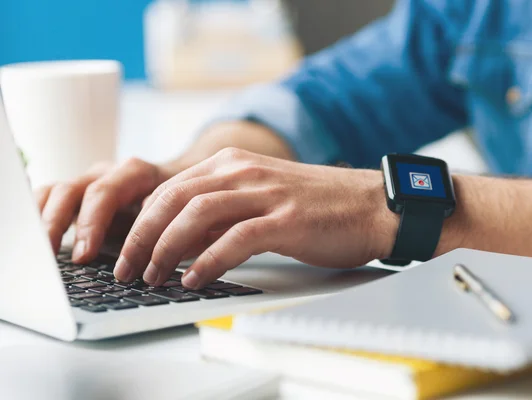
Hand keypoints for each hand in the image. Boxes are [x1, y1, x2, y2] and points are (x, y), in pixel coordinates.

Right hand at [35, 158, 173, 261]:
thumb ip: (160, 229)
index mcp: (134, 172)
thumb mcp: (176, 213)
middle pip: (72, 191)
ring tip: (38, 251)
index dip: (91, 223)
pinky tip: (35, 239)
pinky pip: (48, 198)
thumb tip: (147, 260)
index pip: (104, 192)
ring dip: (42, 221)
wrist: (180, 186)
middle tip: (53, 256)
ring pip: (54, 192)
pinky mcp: (77, 193)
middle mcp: (107, 173)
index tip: (85, 254)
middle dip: (59, 224)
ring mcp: (89, 180)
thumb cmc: (178, 204)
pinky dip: (38, 216)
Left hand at [114, 148, 399, 288]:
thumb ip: (223, 214)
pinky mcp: (286, 219)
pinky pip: (235, 239)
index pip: (171, 188)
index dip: (142, 221)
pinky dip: (208, 262)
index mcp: (234, 163)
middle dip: (142, 236)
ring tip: (154, 276)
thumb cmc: (318, 207)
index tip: (129, 250)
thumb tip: (182, 242)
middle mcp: (244, 171)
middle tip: (128, 268)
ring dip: (167, 248)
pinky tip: (194, 280)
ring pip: (197, 215)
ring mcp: (266, 193)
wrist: (372, 206)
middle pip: (174, 198)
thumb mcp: (260, 198)